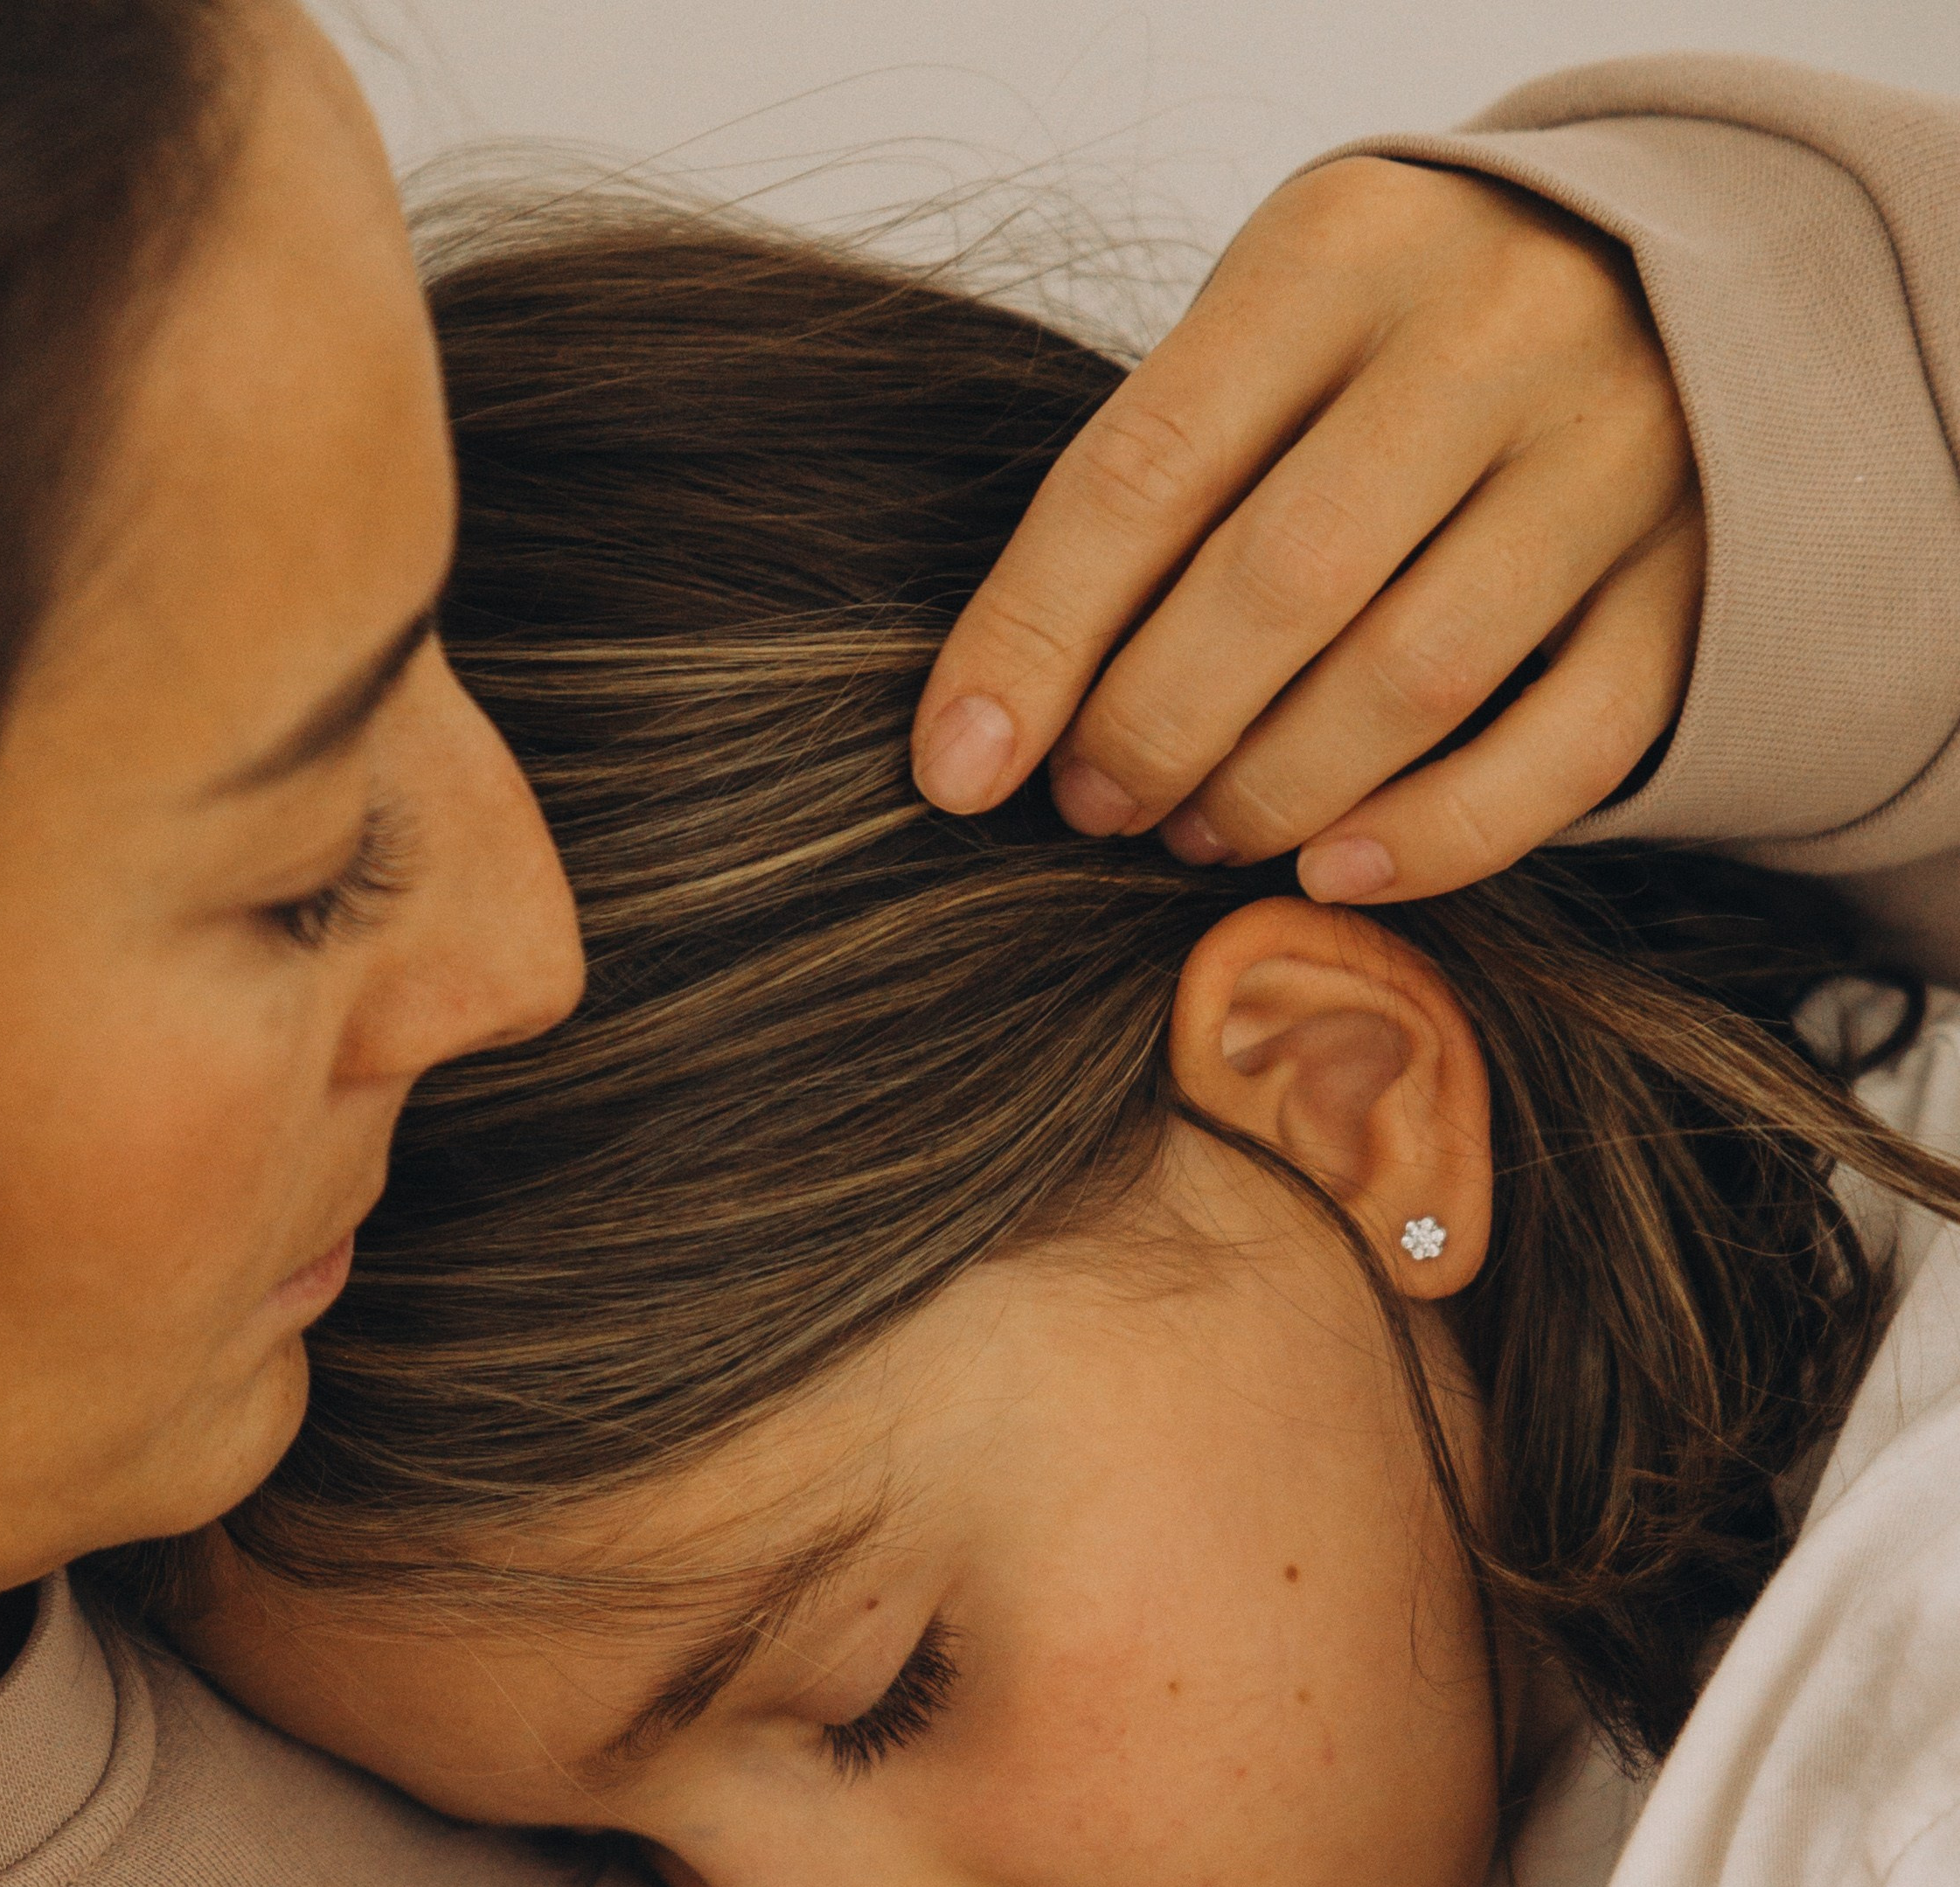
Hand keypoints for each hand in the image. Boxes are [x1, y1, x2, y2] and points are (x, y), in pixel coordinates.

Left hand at [914, 156, 1702, 902]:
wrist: (1668, 285)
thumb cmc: (1399, 342)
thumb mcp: (1272, 335)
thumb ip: (1162, 484)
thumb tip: (997, 721)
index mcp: (1343, 248)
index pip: (1146, 469)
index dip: (1034, 642)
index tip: (958, 771)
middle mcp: (1494, 334)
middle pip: (1281, 587)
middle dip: (1154, 729)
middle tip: (1098, 805)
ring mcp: (1616, 458)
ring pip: (1415, 680)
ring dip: (1273, 793)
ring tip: (1197, 833)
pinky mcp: (1697, 582)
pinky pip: (1564, 753)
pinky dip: (1433, 838)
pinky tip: (1331, 870)